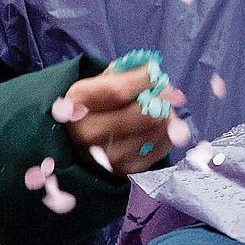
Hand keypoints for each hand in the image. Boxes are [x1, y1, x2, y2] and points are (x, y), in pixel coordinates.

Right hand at [54, 62, 188, 176]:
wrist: (79, 142)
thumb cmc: (95, 104)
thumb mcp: (100, 82)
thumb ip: (128, 74)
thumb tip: (162, 79)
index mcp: (78, 103)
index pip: (117, 91)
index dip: (143, 80)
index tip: (155, 72)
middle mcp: (87, 133)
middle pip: (140, 115)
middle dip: (161, 100)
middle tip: (167, 94)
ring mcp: (106, 156)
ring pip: (155, 131)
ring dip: (166, 117)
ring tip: (161, 110)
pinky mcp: (124, 171)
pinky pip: (161, 148)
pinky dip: (167, 134)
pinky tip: (159, 127)